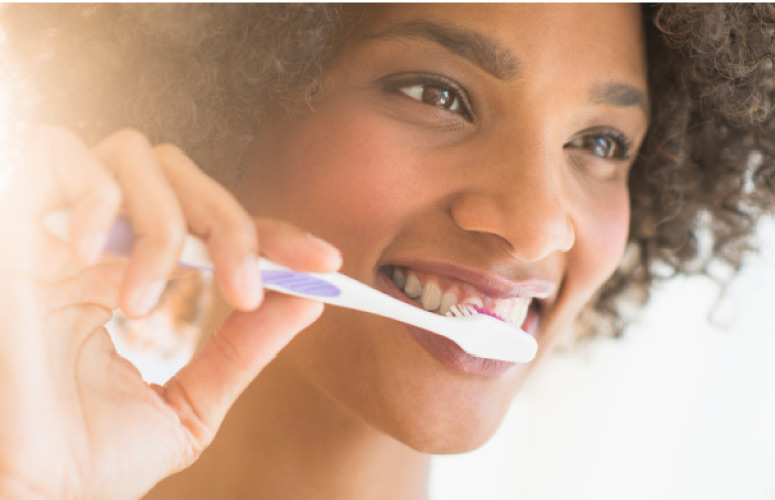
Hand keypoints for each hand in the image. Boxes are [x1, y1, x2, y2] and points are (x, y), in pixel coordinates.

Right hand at [0, 127, 340, 499]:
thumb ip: (242, 351)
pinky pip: (52, 152)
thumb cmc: (84, 460)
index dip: (272, 234)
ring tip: (144, 303)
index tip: (325, 263)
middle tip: (244, 288)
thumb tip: (307, 301)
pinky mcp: (12, 227)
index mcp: (133, 278)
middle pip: (183, 176)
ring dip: (161, 223)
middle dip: (230, 226)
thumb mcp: (187, 404)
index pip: (215, 227)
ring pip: (132, 155)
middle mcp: (99, 245)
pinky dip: (91, 197)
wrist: (20, 497)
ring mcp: (56, 229)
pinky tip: (90, 261)